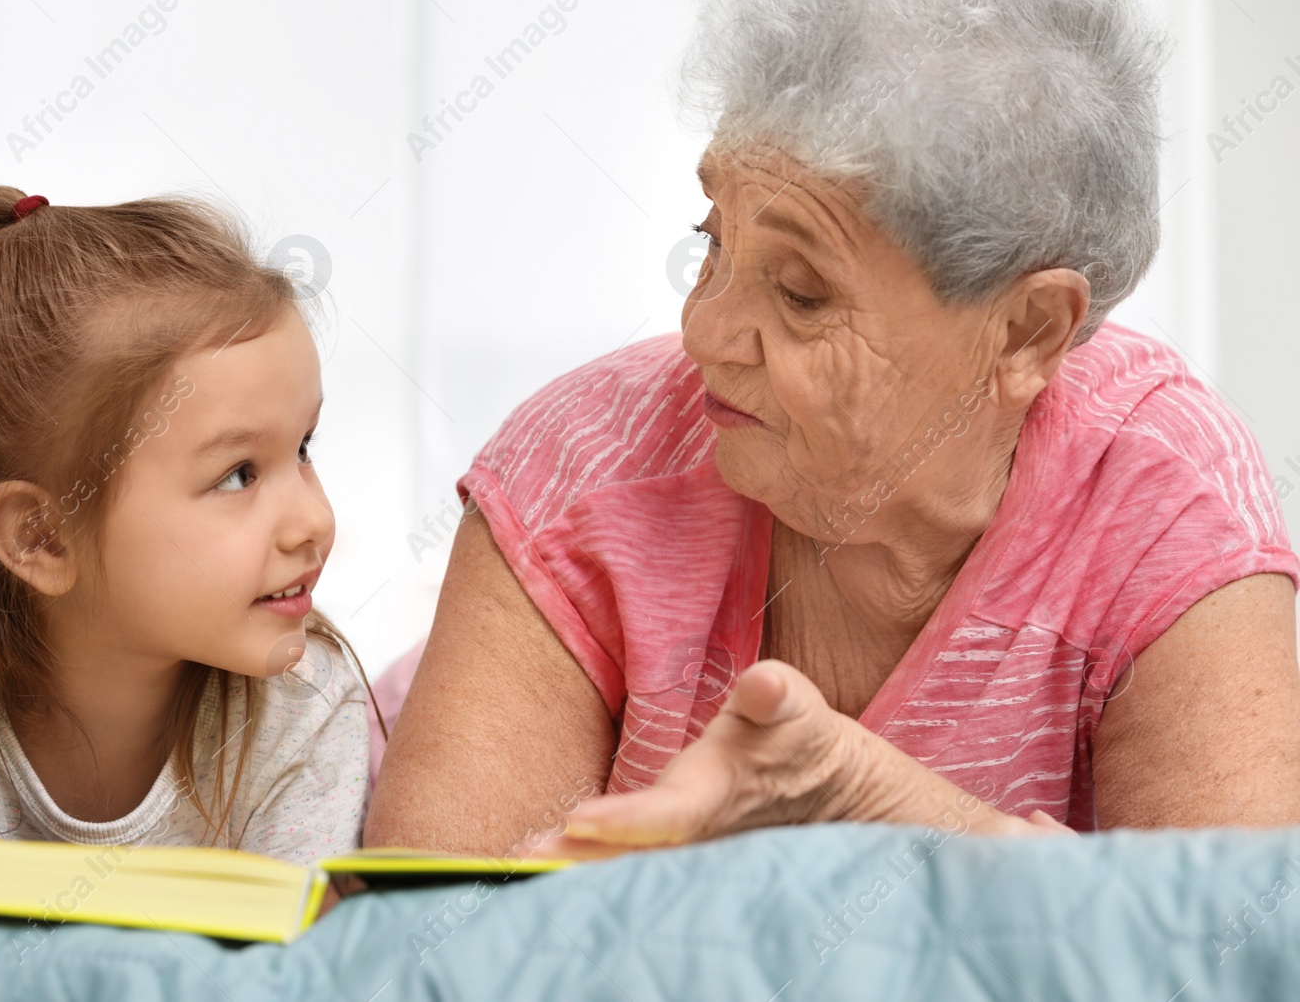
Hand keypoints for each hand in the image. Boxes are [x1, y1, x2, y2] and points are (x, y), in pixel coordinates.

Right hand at [534, 660, 1063, 859]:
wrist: (819, 809)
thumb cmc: (877, 811)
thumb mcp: (941, 825)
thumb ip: (994, 838)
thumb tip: (1056, 847)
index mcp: (800, 743)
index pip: (783, 714)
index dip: (770, 702)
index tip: (766, 690)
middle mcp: (729, 771)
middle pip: (683, 790)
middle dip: (637, 813)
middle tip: (585, 825)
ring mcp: (687, 811)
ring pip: (630, 831)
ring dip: (579, 853)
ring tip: (525, 862)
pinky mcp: (667, 848)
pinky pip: (618, 863)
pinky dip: (568, 870)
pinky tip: (513, 880)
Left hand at [534, 661, 862, 858]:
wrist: (827, 784)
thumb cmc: (795, 730)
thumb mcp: (791, 703)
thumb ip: (773, 694)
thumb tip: (767, 682)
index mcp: (716, 792)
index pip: (668, 813)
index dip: (625, 821)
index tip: (577, 819)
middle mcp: (698, 834)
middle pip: (633, 855)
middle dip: (578, 861)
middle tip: (516, 860)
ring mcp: (689, 851)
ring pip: (628, 868)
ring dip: (572, 869)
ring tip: (511, 867)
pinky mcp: (678, 854)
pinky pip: (629, 867)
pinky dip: (586, 869)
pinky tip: (538, 872)